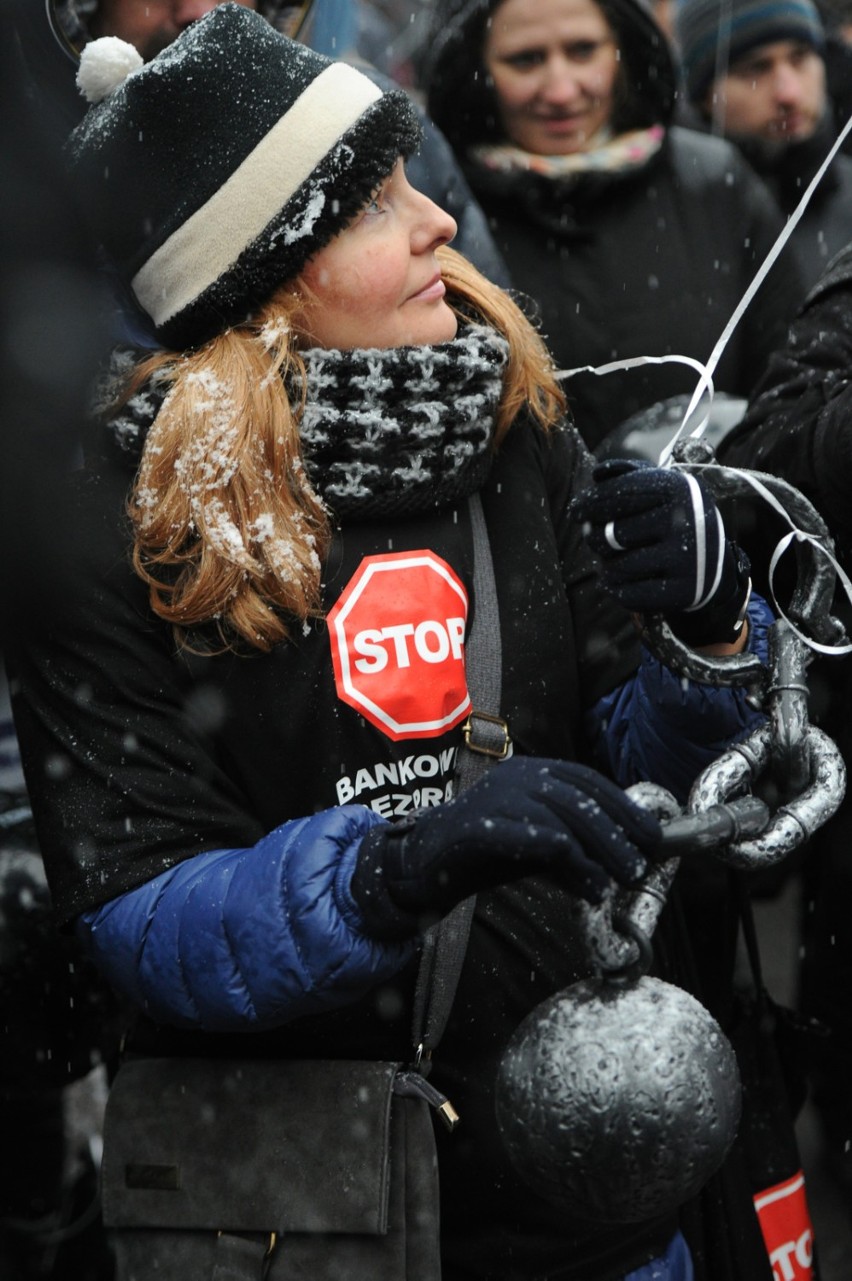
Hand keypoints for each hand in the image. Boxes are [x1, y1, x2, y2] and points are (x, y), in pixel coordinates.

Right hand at [350, 757, 661, 939]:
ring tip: (613, 882)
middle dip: (617, 835)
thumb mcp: (539, 848)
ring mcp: (495, 797)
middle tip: (638, 868)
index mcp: (532, 772)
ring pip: (559, 818)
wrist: (424, 862)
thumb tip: (623, 866)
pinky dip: (562, 858)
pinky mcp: (477, 826)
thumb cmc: (486, 852)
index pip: (589, 781)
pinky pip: (527, 837)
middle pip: (579, 799)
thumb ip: (576, 848)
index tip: (652, 839)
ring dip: (596, 852)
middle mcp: (515, 776)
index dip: (625, 809)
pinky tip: (584, 880)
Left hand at [572, 458, 750, 643]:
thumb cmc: (674, 520)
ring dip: (606, 566)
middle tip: (596, 539)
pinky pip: (628, 594)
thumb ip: (628, 475)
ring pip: (618, 567)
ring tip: (613, 560)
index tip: (576, 512)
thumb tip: (598, 474)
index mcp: (677, 489)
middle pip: (613, 533)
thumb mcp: (662, 489)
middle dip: (597, 538)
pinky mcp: (682, 591)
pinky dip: (616, 589)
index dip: (591, 503)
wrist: (713, 565)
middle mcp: (684, 521)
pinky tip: (618, 581)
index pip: (621, 493)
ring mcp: (686, 559)